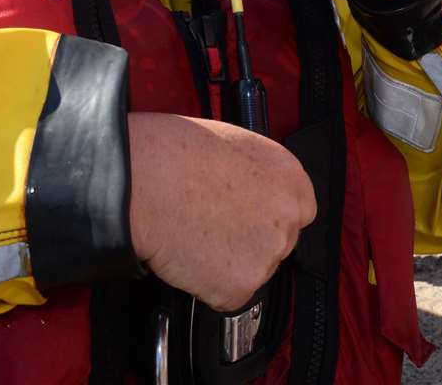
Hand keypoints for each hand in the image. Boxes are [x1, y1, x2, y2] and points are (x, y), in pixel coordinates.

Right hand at [127, 113, 315, 310]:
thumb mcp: (235, 146)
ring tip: (194, 233)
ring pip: (252, 270)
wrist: (144, 181)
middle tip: (212, 226)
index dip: (267, 217)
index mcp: (291, 179)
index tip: (248, 217)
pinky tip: (188, 255)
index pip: (298, 212)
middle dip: (249, 241)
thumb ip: (258, 177)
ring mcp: (267, 255)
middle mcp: (288, 217)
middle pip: (278, 244)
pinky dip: (206, 285)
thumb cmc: (176, 155)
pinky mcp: (241, 286)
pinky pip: (226, 295)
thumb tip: (252, 192)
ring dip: (227, 263)